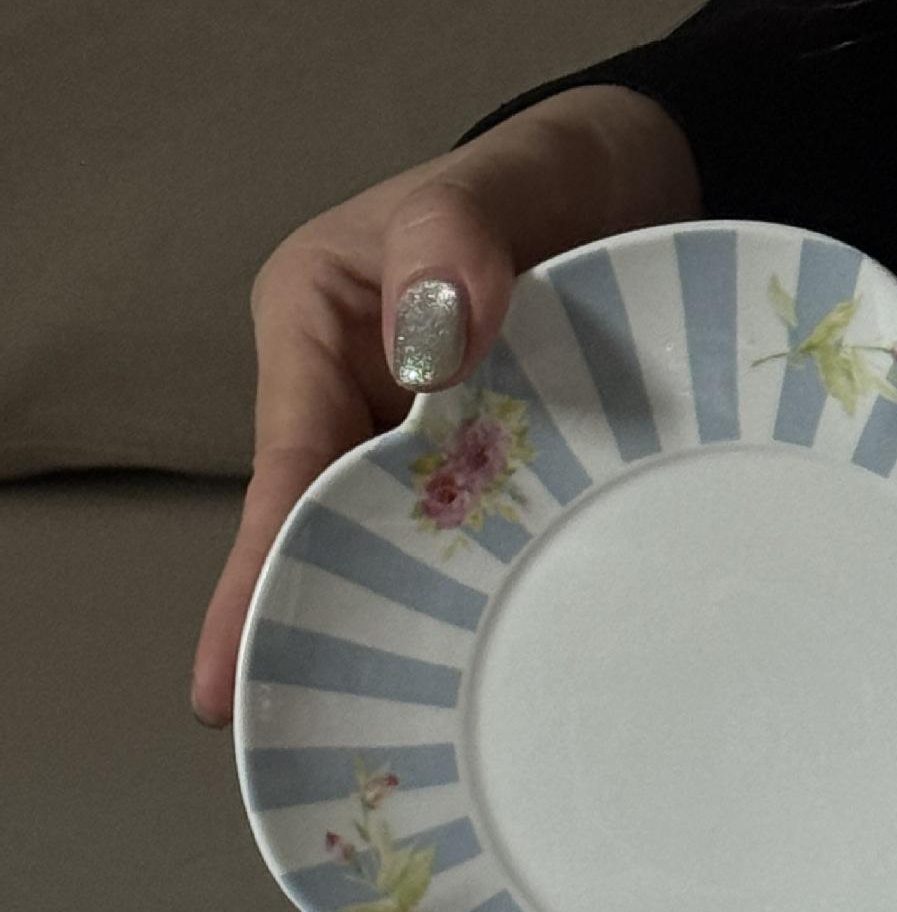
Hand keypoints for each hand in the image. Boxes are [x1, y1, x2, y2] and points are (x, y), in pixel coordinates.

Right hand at [190, 84, 698, 726]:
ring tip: (398, 742)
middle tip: (309, 746)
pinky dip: (488, 588)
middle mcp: (365, 389)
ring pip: (411, 540)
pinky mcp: (511, 456)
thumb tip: (434, 331)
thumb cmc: (562, 164)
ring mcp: (438, 432)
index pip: (287, 467)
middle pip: (334, 525)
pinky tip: (499, 669)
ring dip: (411, 621)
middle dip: (320, 628)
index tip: (225, 687)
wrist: (655, 171)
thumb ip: (455, 235)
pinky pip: (489, 532)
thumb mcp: (507, 178)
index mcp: (323, 323)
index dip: (258, 575)